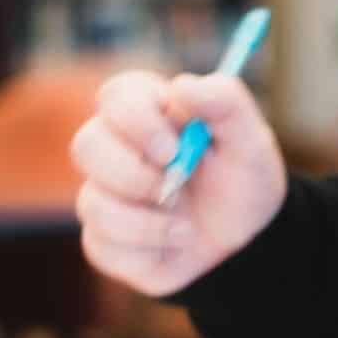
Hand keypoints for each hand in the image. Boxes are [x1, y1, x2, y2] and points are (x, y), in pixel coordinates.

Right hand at [71, 70, 288, 295]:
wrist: (245, 242)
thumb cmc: (243, 181)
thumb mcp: (250, 141)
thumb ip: (225, 103)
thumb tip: (182, 86)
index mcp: (149, 112)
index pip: (116, 96)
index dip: (136, 121)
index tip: (172, 149)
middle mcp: (117, 149)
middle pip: (86, 145)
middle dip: (132, 174)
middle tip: (175, 187)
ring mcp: (104, 194)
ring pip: (91, 204)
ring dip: (145, 222)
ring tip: (186, 226)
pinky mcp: (101, 238)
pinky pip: (100, 246)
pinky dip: (145, 251)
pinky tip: (173, 245)